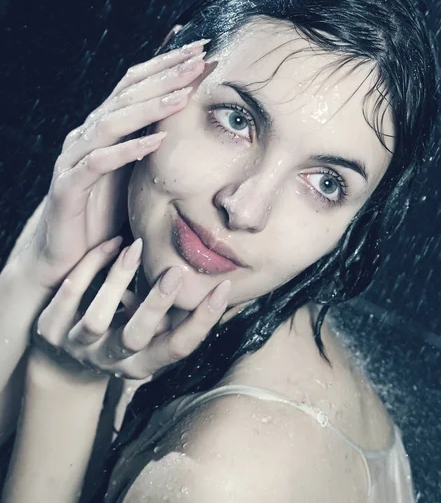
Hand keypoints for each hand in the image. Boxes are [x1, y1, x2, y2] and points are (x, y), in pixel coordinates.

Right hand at [17, 38, 209, 290]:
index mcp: (106, 128)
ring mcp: (76, 158)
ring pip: (112, 122)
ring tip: (184, 94)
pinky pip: (98, 163)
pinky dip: (127, 150)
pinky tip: (155, 142)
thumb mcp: (135, 174)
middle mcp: (89, 135)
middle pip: (128, 94)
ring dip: (150, 107)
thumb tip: (194, 124)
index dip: (168, 65)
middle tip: (200, 57)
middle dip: (166, 74)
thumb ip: (153, 146)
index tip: (204, 50)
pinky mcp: (69, 186)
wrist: (66, 253)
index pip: (138, 85)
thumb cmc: (104, 212)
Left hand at [32, 237, 230, 380]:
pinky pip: (67, 297)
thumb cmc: (120, 332)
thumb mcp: (147, 330)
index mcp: (142, 363)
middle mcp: (110, 360)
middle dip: (156, 305)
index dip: (204, 321)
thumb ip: (171, 313)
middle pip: (136, 338)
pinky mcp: (49, 330)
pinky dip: (88, 269)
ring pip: (96, 320)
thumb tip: (209, 279)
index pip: (178, 348)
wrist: (62, 359)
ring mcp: (77, 347)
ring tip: (135, 248)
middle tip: (175, 272)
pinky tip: (109, 245)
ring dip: (117, 282)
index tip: (224, 287)